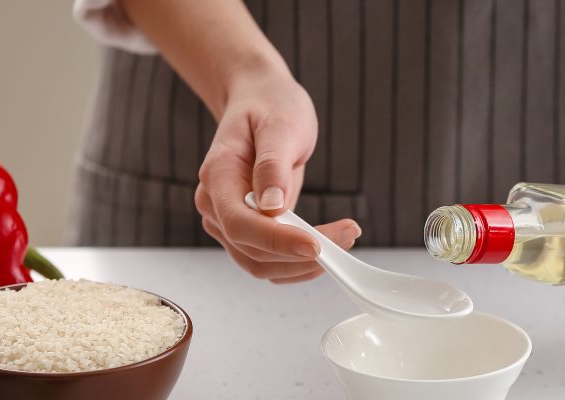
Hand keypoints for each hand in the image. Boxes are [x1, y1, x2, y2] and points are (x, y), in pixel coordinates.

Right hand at [195, 70, 361, 283]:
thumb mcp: (280, 125)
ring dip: (304, 264)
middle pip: (252, 251)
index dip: (277, 241)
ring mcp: (228, 221)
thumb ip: (273, 165)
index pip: (240, 223)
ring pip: (261, 264)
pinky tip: (330, 244)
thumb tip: (271, 207)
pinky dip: (299, 262)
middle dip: (301, 254)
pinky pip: (270, 260)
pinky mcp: (248, 230)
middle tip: (349, 235)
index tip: (316, 245)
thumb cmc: (270, 107)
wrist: (261, 102)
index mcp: (217, 176)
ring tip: (346, 237)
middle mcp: (215, 205)